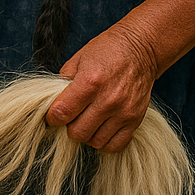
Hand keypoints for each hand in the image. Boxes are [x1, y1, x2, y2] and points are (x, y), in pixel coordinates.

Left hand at [45, 23, 158, 151]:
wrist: (141, 48)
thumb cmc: (108, 51)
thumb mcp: (78, 59)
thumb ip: (63, 83)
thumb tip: (53, 104)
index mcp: (90, 82)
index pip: (61, 114)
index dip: (53, 117)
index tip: (55, 114)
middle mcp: (107, 100)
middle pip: (77, 132)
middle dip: (70, 126)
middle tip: (73, 116)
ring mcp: (123, 112)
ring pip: (95, 141)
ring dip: (87, 134)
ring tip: (89, 120)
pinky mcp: (135, 120)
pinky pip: (115, 145)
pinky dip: (105, 141)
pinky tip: (101, 128)